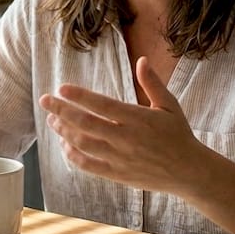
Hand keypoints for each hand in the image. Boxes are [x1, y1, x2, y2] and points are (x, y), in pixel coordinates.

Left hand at [38, 56, 202, 193]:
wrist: (189, 171)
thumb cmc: (178, 134)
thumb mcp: (169, 105)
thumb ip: (152, 83)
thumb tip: (142, 60)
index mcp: (138, 119)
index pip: (102, 105)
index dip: (80, 96)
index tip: (61, 88)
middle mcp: (126, 138)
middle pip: (85, 123)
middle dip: (61, 111)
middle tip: (45, 100)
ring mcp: (119, 158)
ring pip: (83, 144)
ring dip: (63, 131)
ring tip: (52, 120)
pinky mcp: (117, 174)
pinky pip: (88, 165)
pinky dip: (73, 155)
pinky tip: (65, 145)